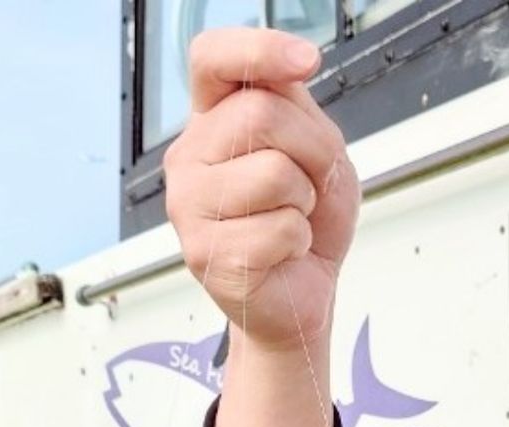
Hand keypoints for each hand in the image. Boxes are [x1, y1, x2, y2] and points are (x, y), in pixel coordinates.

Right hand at [164, 27, 358, 349]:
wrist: (302, 293)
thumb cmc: (306, 223)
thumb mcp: (319, 155)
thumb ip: (298, 110)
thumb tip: (290, 71)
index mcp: (212, 121)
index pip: (212, 60)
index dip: (257, 50)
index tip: (305, 60)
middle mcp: (190, 157)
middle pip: (260, 115)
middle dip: (310, 152)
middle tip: (307, 188)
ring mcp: (189, 205)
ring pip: (274, 174)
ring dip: (304, 202)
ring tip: (290, 220)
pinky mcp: (204, 253)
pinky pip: (280, 228)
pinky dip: (299, 241)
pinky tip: (281, 252)